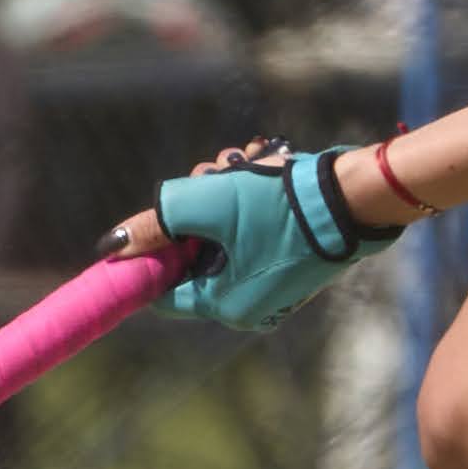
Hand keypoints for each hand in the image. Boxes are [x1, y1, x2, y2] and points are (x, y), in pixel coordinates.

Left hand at [126, 141, 391, 327]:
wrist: (354, 195)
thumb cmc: (277, 206)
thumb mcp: (204, 206)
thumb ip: (155, 224)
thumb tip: (113, 246)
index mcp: (226, 306)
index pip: (165, 291)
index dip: (151, 254)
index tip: (150, 221)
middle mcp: (251, 303)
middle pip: (193, 253)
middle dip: (193, 210)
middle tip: (210, 173)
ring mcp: (274, 280)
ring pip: (222, 232)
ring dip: (221, 193)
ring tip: (241, 161)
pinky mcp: (293, 256)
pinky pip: (252, 227)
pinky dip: (247, 197)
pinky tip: (259, 164)